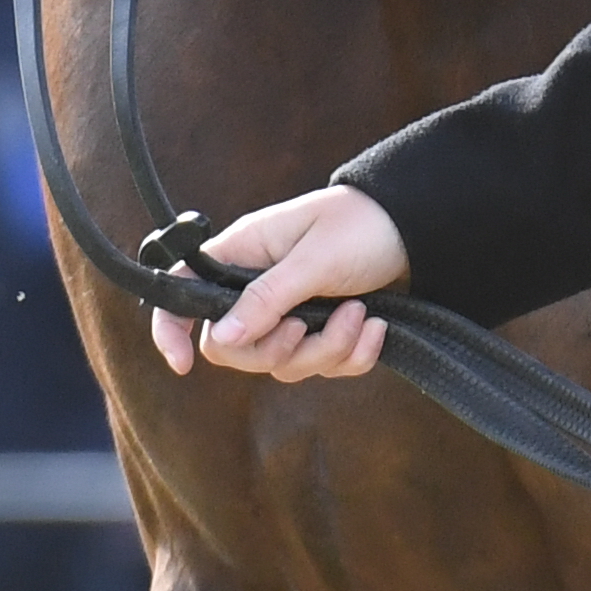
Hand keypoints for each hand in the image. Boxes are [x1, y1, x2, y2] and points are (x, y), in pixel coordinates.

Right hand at [158, 187, 404, 381]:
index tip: (182, 364)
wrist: (417, 227)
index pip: (183, 293)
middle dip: (277, 348)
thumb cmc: (360, 224)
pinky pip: (322, 366)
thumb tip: (221, 338)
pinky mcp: (321, 329)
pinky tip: (376, 328)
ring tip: (361, 314)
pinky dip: (352, 355)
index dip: (172, 329)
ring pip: (283, 363)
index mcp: (240, 255)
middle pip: (234, 347)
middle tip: (307, 325)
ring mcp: (288, 311)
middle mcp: (256, 286)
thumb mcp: (314, 258)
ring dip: (327, 348)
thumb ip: (267, 298)